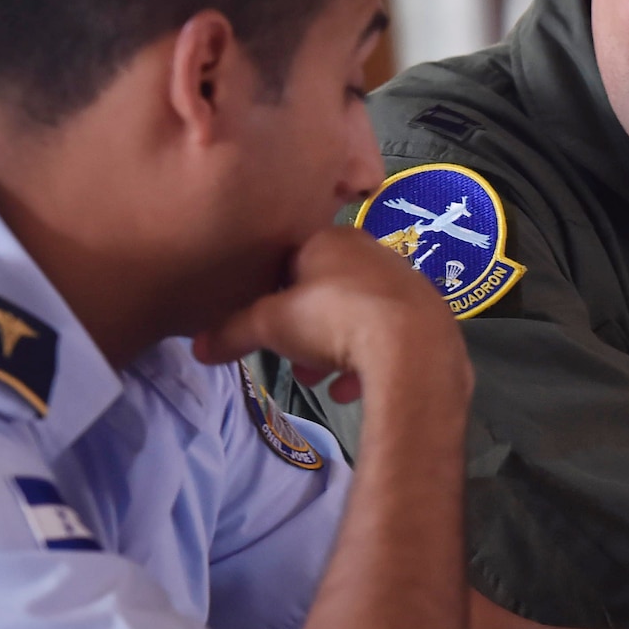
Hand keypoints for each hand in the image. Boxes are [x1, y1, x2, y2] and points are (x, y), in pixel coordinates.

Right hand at [192, 227, 469, 404]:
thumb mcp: (270, 325)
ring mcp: (406, 285)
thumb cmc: (333, 319)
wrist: (413, 349)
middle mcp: (374, 253)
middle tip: (293, 361)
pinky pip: (389, 340)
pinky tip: (353, 389)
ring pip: (358, 317)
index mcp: (333, 239)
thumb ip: (232, 332)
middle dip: (305, 331)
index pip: (291, 258)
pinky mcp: (430, 319)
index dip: (274, 294)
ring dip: (334, 350)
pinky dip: (368, 364)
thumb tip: (198, 348)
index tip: (267, 326)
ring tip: (321, 381)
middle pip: (326, 292)